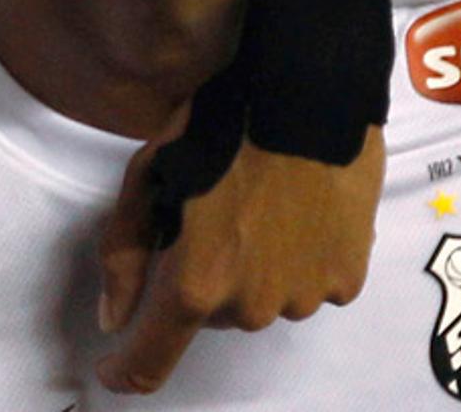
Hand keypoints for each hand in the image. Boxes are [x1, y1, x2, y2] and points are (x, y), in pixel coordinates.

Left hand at [94, 126, 384, 393]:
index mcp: (195, 282)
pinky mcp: (348, 279)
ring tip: (260, 202)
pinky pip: (309, 284)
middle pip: (211, 311)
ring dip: (253, 267)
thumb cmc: (219, 124)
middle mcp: (252, 306)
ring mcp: (306, 296)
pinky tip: (298, 209)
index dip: (127, 369)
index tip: (113, 367)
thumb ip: (124, 254)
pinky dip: (299, 259)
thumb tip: (112, 320)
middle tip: (211, 213)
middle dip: (201, 273)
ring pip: (262, 298)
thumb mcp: (149, 176)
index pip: (152, 359)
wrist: (308, 91)